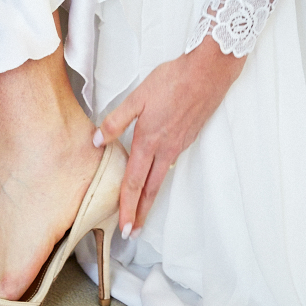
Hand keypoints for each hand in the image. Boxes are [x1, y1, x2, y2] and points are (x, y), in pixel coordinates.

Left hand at [93, 38, 244, 238]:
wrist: (208, 73)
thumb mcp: (137, 97)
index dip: (127, 207)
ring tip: (142, 214)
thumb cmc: (173, 80)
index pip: (133, 183)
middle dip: (139, 213)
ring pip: (160, 179)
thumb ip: (115, 121)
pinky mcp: (187, 139)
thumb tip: (97, 141)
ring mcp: (178, 146)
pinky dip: (159, 180)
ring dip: (149, 199)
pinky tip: (154, 180)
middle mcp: (165, 150)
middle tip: (132, 233)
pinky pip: (169, 165)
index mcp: (149, 142)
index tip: (123, 227)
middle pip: (149, 189)